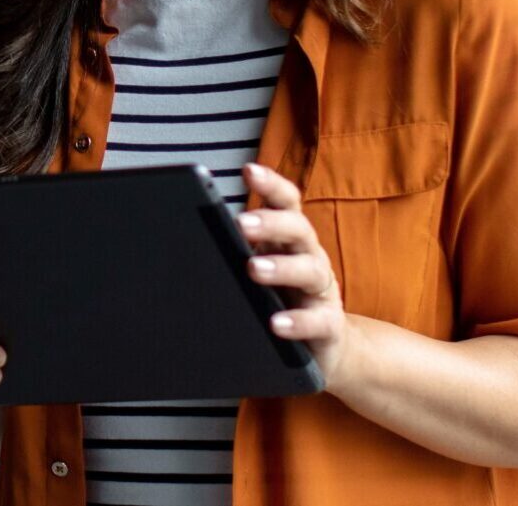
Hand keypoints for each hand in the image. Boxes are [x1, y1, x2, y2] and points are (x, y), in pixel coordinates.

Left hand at [238, 162, 349, 384]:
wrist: (325, 346)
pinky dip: (297, 321)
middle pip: (298, 228)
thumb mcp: (260, 267)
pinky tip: (275, 323)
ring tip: (253, 269)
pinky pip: (318, 321)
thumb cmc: (281, 297)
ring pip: (310, 269)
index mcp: (290, 238)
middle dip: (271, 222)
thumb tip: (188, 235)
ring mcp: (321, 290)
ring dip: (281, 267)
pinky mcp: (328, 325)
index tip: (249, 170)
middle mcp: (309, 256)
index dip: (271, 184)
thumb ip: (236, 249)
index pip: (286, 202)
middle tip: (242, 223)